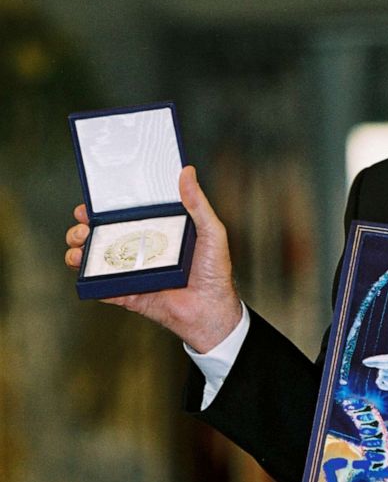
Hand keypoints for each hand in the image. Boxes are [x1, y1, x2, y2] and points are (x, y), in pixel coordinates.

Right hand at [65, 165, 241, 351]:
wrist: (210, 309)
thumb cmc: (215, 270)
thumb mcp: (211, 231)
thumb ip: (198, 203)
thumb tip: (188, 172)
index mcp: (157, 232)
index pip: (125, 216)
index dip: (105, 209)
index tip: (91, 203)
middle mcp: (141, 250)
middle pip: (103, 235)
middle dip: (84, 228)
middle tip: (83, 225)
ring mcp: (132, 272)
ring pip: (95, 259)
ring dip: (79, 251)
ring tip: (80, 245)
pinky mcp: (127, 293)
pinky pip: (101, 287)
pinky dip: (88, 279)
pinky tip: (85, 270)